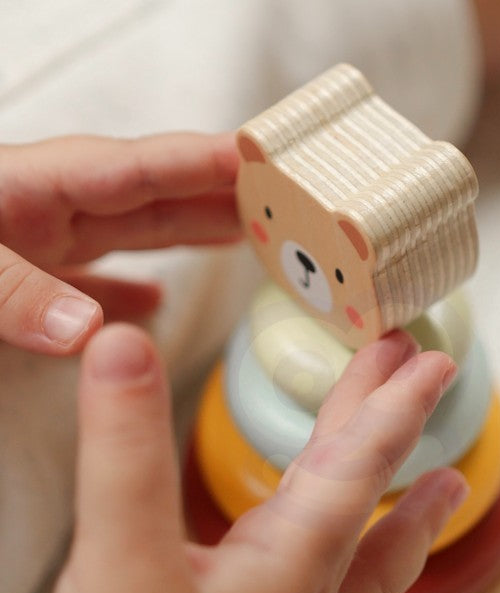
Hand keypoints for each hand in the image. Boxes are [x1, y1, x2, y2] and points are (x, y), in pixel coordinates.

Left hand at [0, 133, 240, 353]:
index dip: (197, 163)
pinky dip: (127, 290)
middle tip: (274, 191)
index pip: (130, 170)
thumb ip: (17, 293)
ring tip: (242, 231)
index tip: (254, 158)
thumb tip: (85, 327)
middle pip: (145, 196)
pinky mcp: (25, 279)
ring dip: (187, 232)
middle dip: (214, 191)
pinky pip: (91, 282)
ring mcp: (34, 242)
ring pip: (128, 232)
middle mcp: (40, 209)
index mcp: (23, 186)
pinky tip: (155, 298)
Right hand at [47, 324, 466, 592]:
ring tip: (444, 485)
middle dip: (393, 426)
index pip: (358, 466)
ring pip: (366, 552)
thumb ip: (123, 449)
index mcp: (291, 565)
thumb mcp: (118, 553)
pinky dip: (359, 560)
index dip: (395, 404)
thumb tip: (123, 347)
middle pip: (365, 493)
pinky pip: (339, 592)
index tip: (430, 360)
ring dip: (402, 507)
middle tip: (423, 372)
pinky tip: (344, 553)